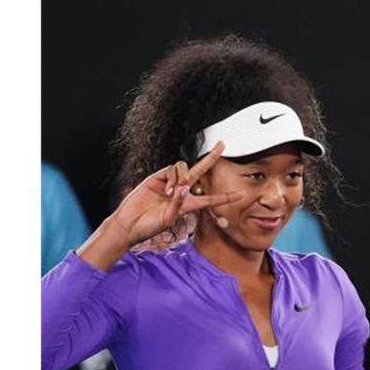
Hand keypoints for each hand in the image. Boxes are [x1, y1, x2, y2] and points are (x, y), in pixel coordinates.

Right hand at [109, 142, 243, 246]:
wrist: (129, 223)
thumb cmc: (149, 226)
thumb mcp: (168, 219)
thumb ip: (178, 204)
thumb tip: (185, 187)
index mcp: (189, 204)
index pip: (211, 199)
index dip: (225, 197)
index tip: (241, 195)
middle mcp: (181, 191)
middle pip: (200, 171)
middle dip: (211, 157)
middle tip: (222, 144)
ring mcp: (169, 182)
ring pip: (184, 168)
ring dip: (182, 178)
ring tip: (172, 193)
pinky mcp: (157, 177)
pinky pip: (171, 169)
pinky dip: (173, 177)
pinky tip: (168, 191)